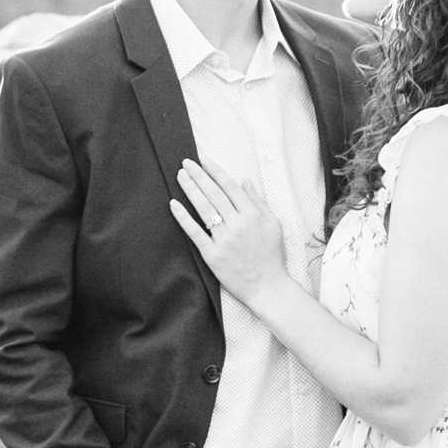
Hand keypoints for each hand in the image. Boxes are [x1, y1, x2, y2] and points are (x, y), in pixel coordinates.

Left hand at [169, 160, 289, 308]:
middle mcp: (237, 224)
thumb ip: (258, 201)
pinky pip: (195, 233)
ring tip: (180, 176)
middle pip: (214, 194)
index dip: (216, 171)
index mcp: (253, 215)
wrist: (268, 287)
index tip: (204, 160)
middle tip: (186, 162)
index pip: (230, 187)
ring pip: (203, 209)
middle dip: (199, 175)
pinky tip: (174, 204)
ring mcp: (224, 239)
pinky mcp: (212, 255)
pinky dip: (183, 217)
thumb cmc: (272, 256)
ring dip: (190, 189)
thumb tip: (245, 180)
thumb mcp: (274, 224)